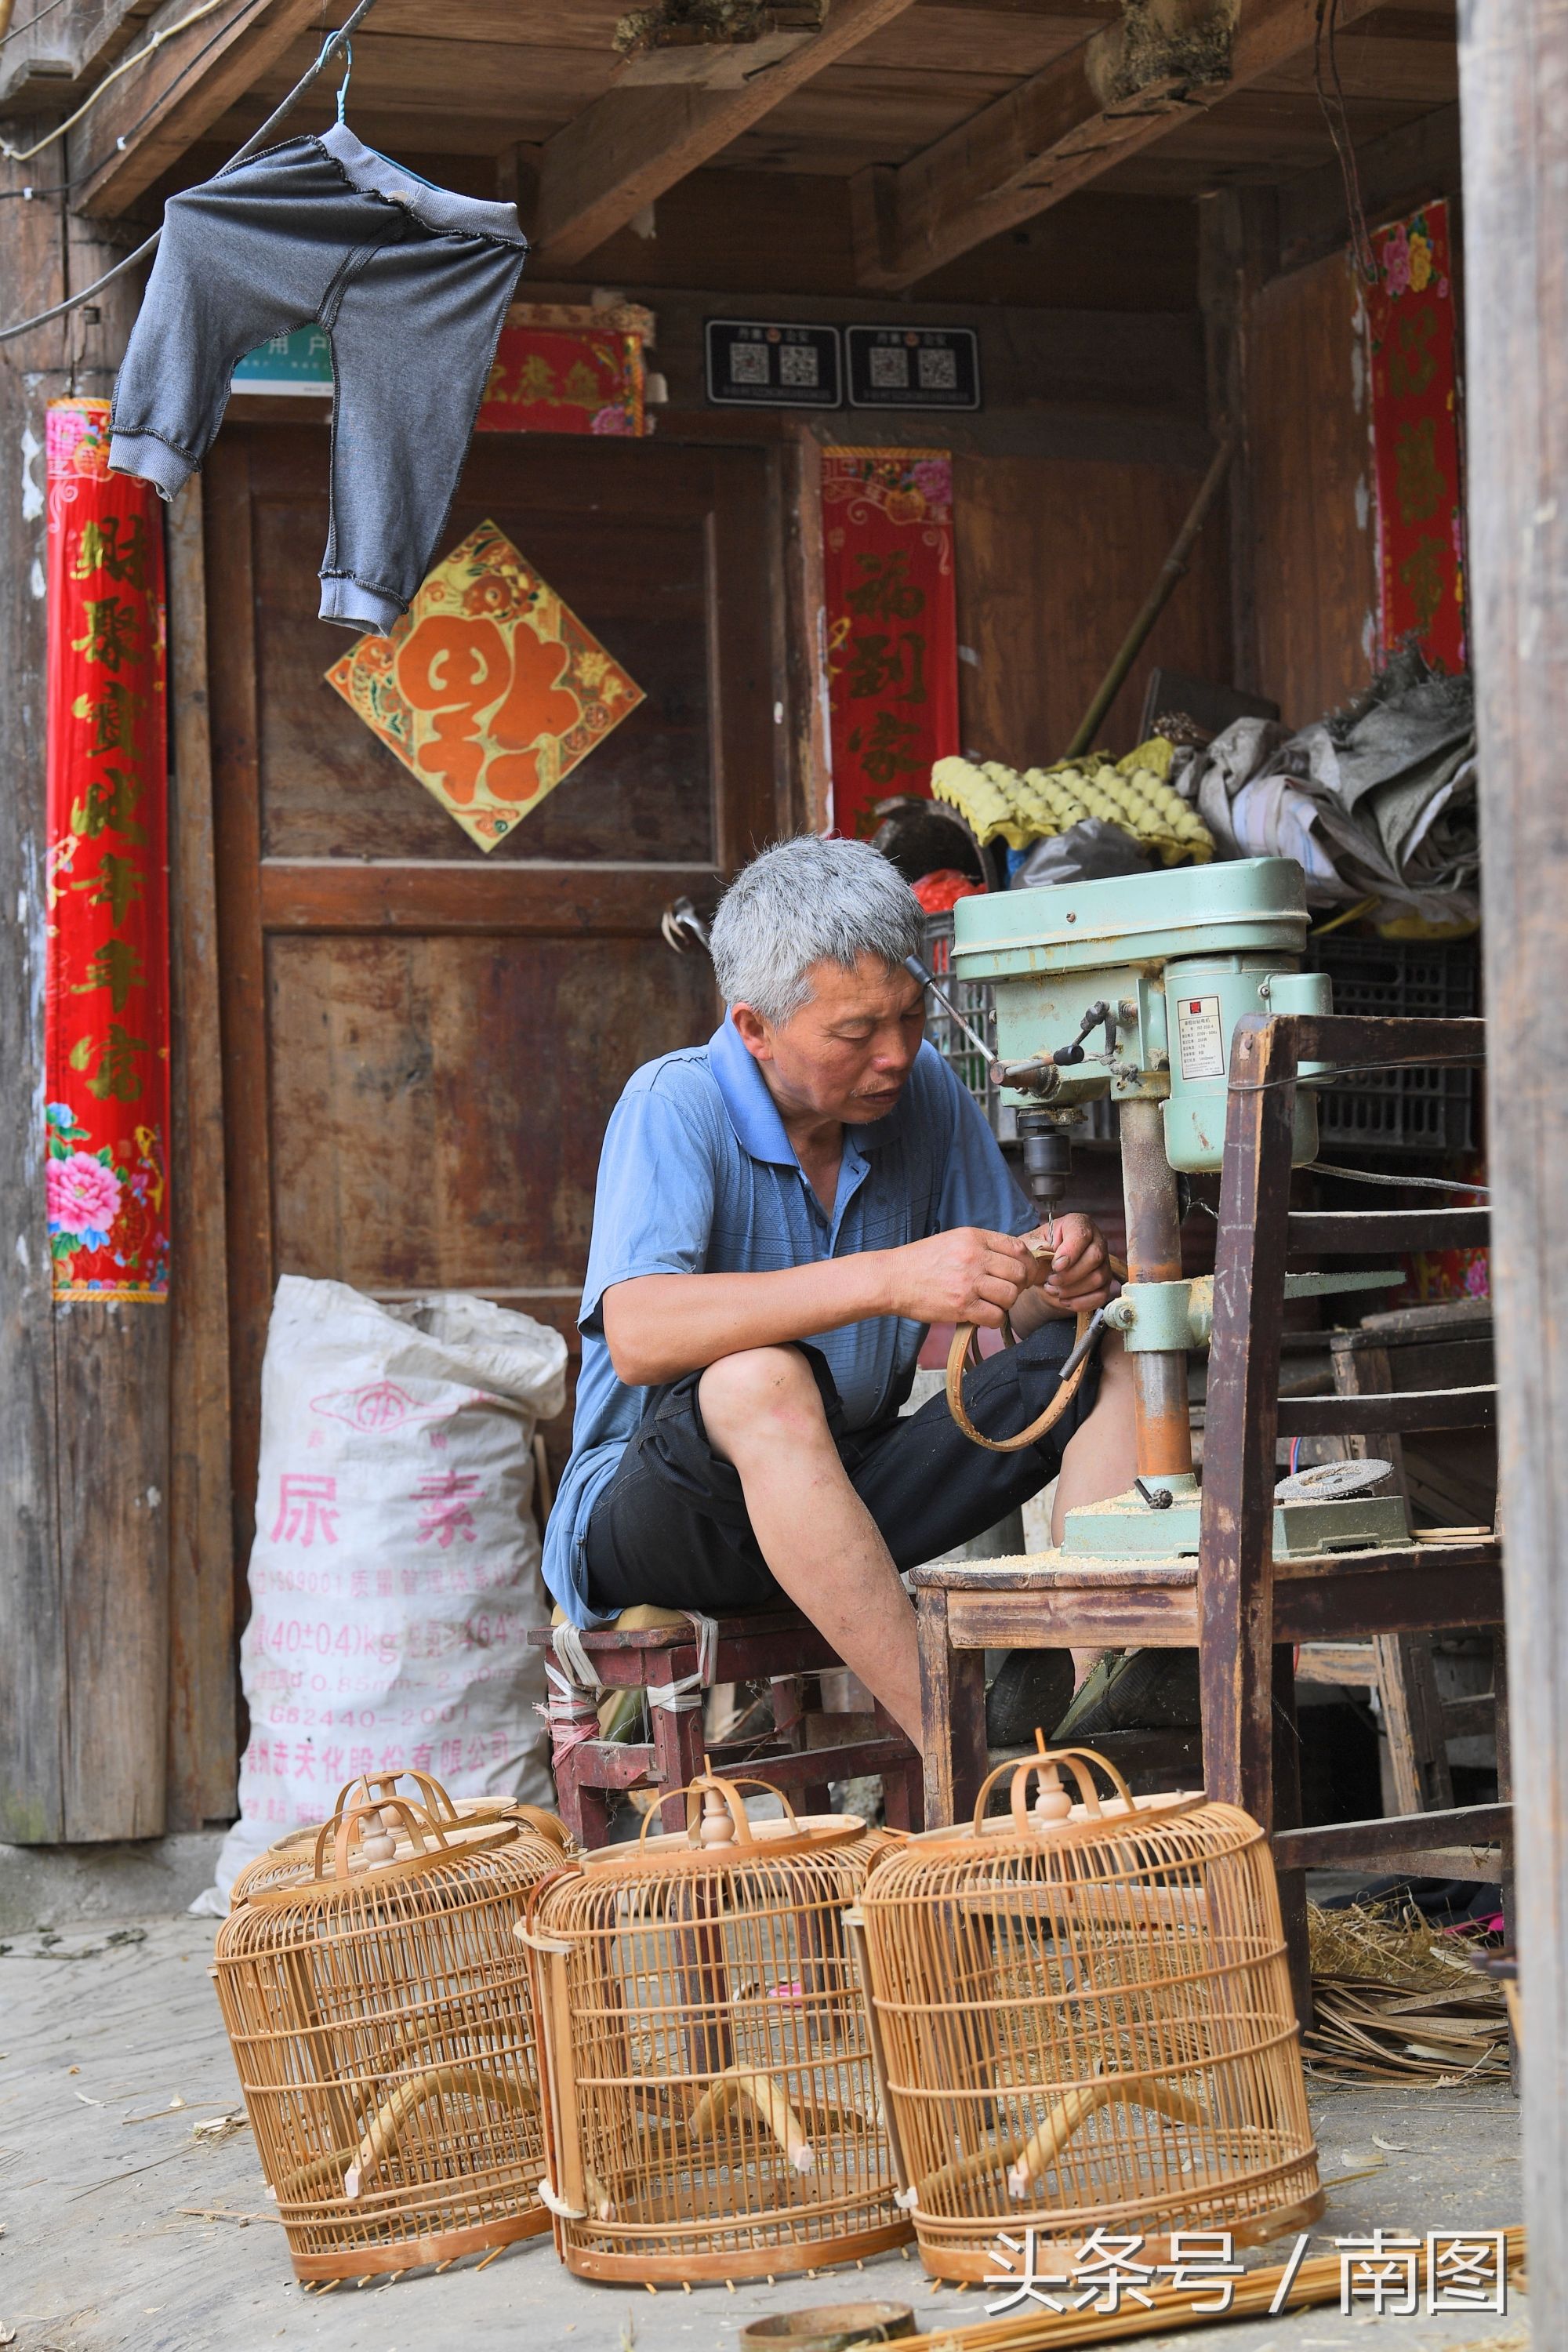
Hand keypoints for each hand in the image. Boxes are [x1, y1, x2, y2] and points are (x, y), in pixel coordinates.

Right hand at [882, 1226, 1040, 1329]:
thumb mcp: (953, 1241)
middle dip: (1018, 1285)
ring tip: (991, 1303)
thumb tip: (1012, 1261)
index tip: (1022, 1274)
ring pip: (1010, 1295)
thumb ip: (982, 1247)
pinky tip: (982, 1315)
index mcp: (973, 1237)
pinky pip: (996, 1316)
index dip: (1026, 1264)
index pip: (1017, 1248)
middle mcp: (974, 1257)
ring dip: (1005, 1303)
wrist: (893, 1279)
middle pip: (1019, 1273)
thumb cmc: (921, 1261)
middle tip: (1006, 1291)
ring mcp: (968, 1282)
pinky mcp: (962, 1305)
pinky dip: (994, 1319)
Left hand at [1032, 1214, 1114, 1314]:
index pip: (1082, 1235)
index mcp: (1077, 1224)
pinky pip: (1100, 1296)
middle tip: (1050, 1280)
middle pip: (1095, 1257)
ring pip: (1098, 1278)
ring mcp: (1103, 1262)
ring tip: (1053, 1289)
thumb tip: (1045, 1251)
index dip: (1070, 1252)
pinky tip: (1064, 1300)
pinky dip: (1080, 1302)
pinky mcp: (1104, 1283)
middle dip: (1070, 1274)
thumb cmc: (1037, 1254)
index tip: (1055, 1266)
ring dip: (1072, 1289)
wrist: (1042, 1271)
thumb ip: (1036, 1247)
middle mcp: (1096, 1240)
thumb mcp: (1030, 1245)